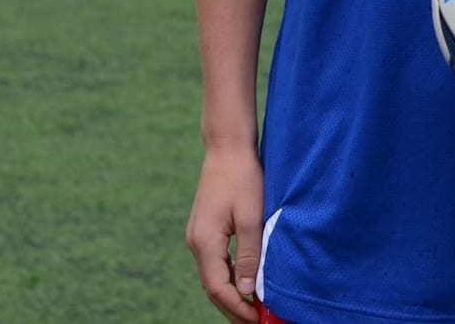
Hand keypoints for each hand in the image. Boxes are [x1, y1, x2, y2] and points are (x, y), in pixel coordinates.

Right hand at [186, 144, 264, 321]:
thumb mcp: (252, 217)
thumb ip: (249, 254)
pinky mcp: (205, 231)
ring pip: (213, 277)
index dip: (238, 308)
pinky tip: (245, 283)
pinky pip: (215, 263)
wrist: (227, 148)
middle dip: (233, 308)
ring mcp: (198, 237)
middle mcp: (196, 243)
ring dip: (231, 294)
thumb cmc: (243, 177)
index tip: (258, 319)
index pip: (218, 289)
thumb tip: (247, 290)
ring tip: (254, 308)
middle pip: (212, 287)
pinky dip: (229, 278)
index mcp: (205, 242)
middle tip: (257, 321)